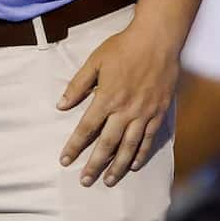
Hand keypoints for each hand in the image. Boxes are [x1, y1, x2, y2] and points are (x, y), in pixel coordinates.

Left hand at [58, 16, 179, 186]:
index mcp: (106, 98)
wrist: (158, 39)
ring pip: (129, 146)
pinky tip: (133, 165)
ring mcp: (144, 113)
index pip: (86, 129)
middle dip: (95, 165)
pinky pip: (149, 138)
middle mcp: (125, 110)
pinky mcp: (159, 112)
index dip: (74, 146)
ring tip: (109, 181)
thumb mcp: (95, 61)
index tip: (65, 161)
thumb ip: (78, 85)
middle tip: (85, 181)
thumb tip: (61, 105)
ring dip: (117, 166)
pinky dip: (140, 154)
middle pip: (107, 144)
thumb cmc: (123, 47)